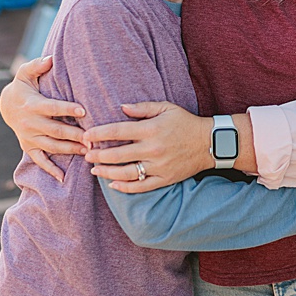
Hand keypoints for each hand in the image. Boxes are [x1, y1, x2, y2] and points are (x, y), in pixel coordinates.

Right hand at [0, 55, 86, 182]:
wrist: (7, 105)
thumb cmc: (24, 87)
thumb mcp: (26, 73)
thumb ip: (37, 66)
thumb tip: (50, 59)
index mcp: (32, 105)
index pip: (52, 108)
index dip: (67, 109)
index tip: (84, 111)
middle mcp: (29, 123)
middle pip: (55, 130)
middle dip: (75, 135)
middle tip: (94, 138)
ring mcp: (29, 137)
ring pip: (51, 146)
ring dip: (69, 150)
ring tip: (88, 152)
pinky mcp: (28, 146)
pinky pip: (39, 160)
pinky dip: (49, 169)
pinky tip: (63, 177)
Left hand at [87, 102, 212, 192]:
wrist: (210, 143)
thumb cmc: (186, 123)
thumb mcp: (167, 108)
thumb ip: (143, 108)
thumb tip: (121, 108)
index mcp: (152, 129)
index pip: (118, 131)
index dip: (98, 133)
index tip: (86, 135)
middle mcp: (153, 149)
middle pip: (117, 154)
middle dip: (97, 154)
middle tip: (86, 154)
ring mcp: (158, 166)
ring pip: (126, 172)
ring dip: (106, 172)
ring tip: (94, 169)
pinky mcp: (164, 179)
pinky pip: (141, 186)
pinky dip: (124, 187)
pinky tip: (112, 184)